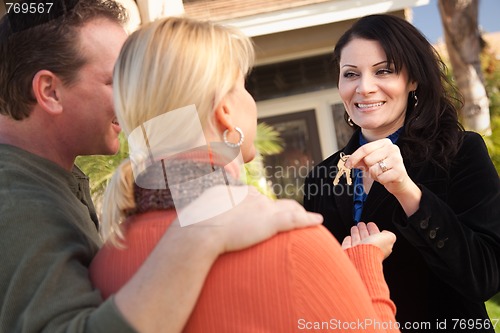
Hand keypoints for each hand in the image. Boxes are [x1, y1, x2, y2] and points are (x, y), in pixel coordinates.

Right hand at [178, 185, 323, 252]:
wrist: (198, 232)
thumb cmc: (192, 229)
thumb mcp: (195, 217)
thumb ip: (199, 216)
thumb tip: (188, 225)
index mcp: (234, 195)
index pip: (254, 198)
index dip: (262, 206)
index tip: (264, 212)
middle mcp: (251, 198)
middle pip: (273, 202)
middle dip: (282, 208)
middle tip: (290, 215)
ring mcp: (262, 209)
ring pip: (288, 209)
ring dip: (299, 214)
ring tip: (307, 219)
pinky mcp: (270, 222)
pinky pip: (296, 220)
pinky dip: (308, 220)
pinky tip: (317, 222)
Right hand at [342, 222, 395, 258]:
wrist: (362, 257)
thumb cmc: (376, 248)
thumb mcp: (389, 238)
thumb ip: (389, 234)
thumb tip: (386, 232)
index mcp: (378, 246)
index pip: (375, 235)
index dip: (373, 228)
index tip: (370, 224)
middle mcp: (368, 248)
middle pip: (365, 237)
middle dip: (363, 230)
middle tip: (361, 224)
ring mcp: (358, 250)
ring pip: (357, 239)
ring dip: (356, 233)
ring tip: (354, 228)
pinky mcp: (348, 251)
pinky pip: (348, 245)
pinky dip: (348, 240)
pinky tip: (349, 237)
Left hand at [345, 138, 421, 215]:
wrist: (399, 181)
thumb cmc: (384, 169)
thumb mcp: (370, 162)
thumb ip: (359, 160)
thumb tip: (347, 162)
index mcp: (385, 142)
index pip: (364, 149)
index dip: (354, 158)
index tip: (347, 165)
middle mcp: (392, 148)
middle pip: (368, 159)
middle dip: (369, 168)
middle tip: (376, 169)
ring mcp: (397, 159)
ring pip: (374, 169)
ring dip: (375, 175)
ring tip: (382, 174)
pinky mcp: (400, 171)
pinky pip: (381, 177)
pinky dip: (381, 180)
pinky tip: (387, 178)